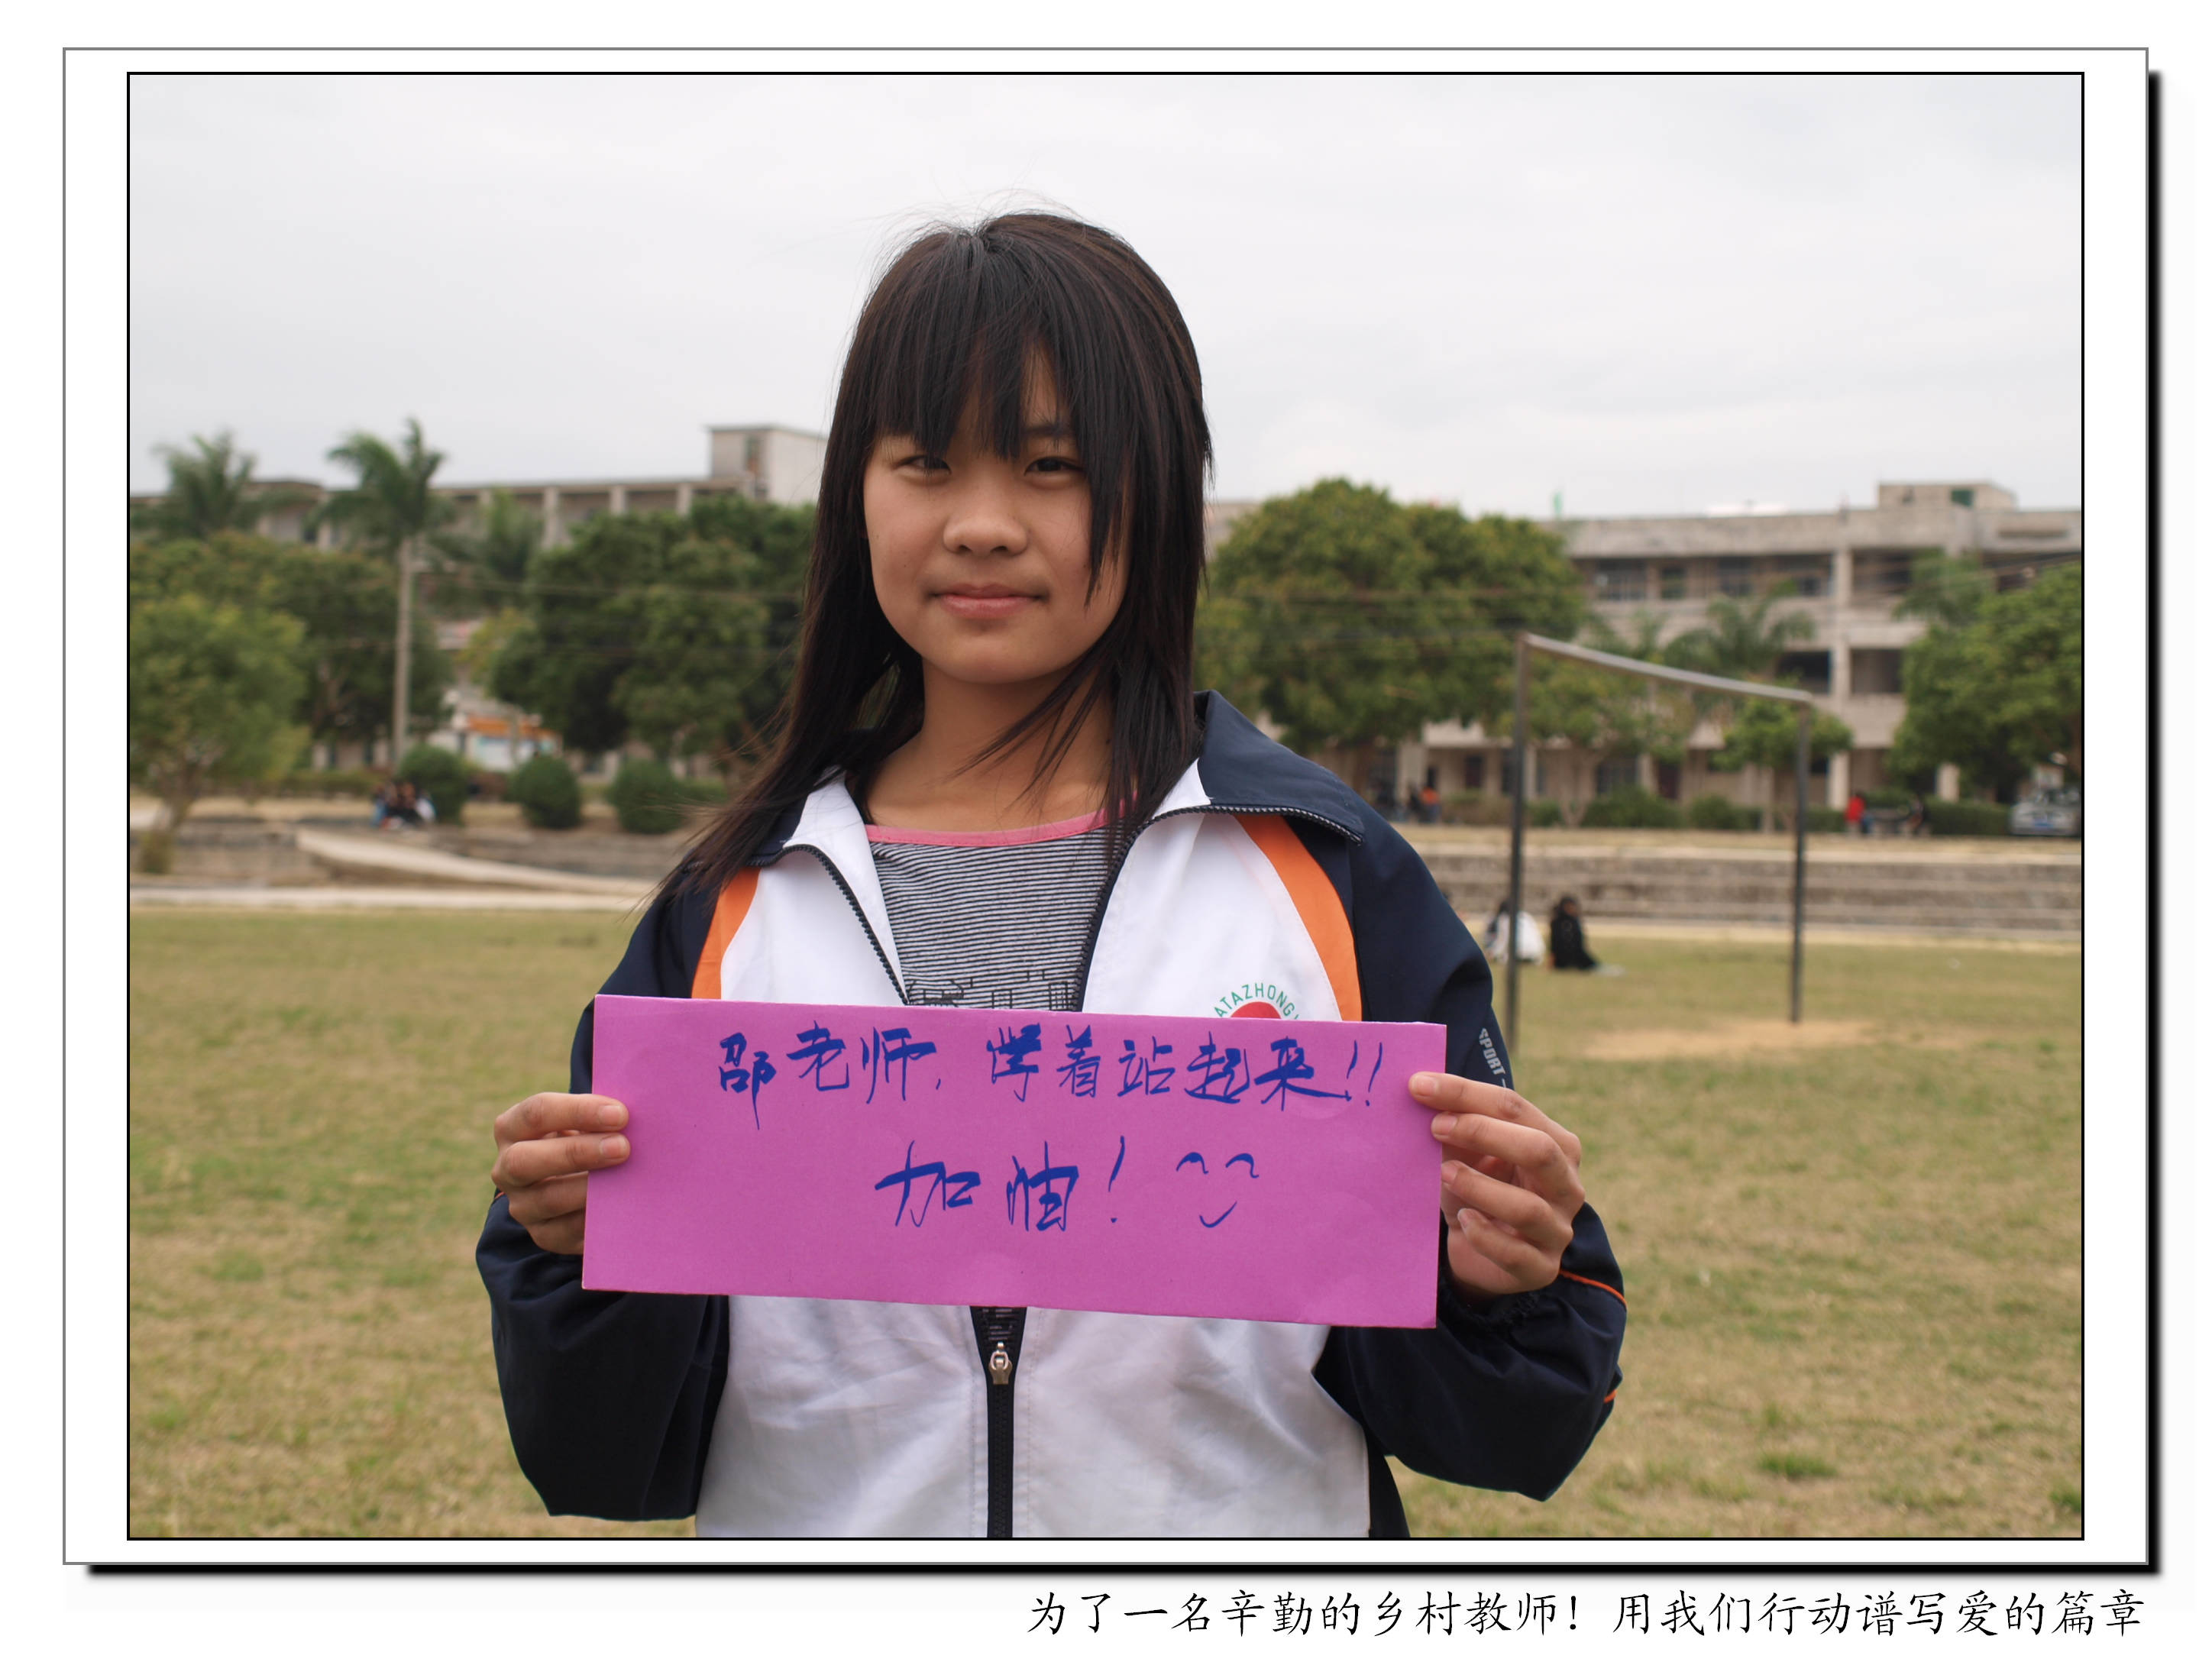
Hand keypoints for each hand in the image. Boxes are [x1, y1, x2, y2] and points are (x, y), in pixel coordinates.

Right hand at [490, 1092, 629, 1256]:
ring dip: (589, 1188)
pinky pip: (569, 1231)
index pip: (536, 1113)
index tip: (620, 1114)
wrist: (577, 1179)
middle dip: (577, 1152)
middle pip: (525, 1160)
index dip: (578, 1111)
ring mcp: (523, 1206)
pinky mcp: (544, 1235)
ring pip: (548, 1199)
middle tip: (623, 1147)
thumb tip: (634, 1116)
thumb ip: (600, 1116)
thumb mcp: (583, 1121)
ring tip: (626, 1178)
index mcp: (513, 1128)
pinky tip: (622, 1206)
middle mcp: (507, 1169)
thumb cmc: (585, 1137)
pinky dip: (596, 1218)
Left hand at [1410, 1072, 1584, 1302]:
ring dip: (1480, 1187)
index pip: (1515, 1107)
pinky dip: (1485, 1235)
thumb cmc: (1478, 1190)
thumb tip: (1425, 1093)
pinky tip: (1463, 1220)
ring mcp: (1558, 1229)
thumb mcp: (1466, 1155)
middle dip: (1483, 1132)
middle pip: (1539, 1149)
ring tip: (1445, 1174)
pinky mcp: (1541, 1268)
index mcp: (1556, 1144)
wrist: (1480, 1254)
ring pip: (1528, 1207)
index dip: (1466, 1093)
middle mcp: (1566, 1184)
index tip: (1420, 1086)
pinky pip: (1515, 1254)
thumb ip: (1456, 1128)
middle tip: (1436, 1127)